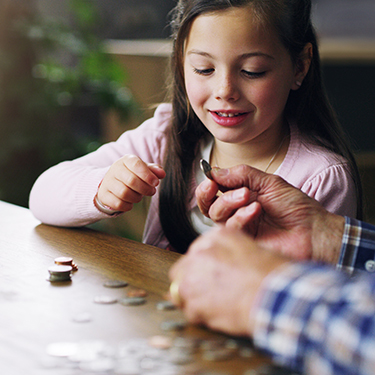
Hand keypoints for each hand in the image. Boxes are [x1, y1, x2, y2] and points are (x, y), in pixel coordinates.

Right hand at [97, 155, 165, 212]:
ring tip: (140, 196)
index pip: (136, 165)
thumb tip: (162, 173)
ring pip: (124, 193)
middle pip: (131, 181)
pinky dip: (128, 206)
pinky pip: (118, 203)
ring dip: (137, 198)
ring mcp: (107, 182)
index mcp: (126, 160)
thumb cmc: (132, 175)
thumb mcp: (144, 170)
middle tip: (152, 191)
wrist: (112, 183)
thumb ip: (154, 170)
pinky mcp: (103, 195)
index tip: (156, 183)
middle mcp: (115, 169)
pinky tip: (130, 203)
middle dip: (145, 189)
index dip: (147, 175)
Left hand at [169, 227, 288, 335]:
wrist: (276, 296)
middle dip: (191, 282)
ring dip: (195, 300)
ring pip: (181, 291)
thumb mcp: (252, 248)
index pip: (197, 252)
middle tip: (208, 293)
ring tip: (216, 306)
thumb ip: (229, 251)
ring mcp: (193, 275)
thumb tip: (221, 264)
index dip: (202, 268)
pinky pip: (189, 311)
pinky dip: (201, 317)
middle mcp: (200, 252)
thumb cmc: (272, 275)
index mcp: (216, 236)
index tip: (209, 277)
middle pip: (182, 270)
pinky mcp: (193, 299)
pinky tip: (219, 315)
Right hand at [196, 165, 343, 262]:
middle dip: (207, 194)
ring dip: (227, 202)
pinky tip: (255, 210)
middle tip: (214, 186)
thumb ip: (241, 175)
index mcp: (242, 197)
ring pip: (217, 216)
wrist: (314, 231)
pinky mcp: (244, 242)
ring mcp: (241, 228)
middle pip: (209, 206)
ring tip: (246, 195)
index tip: (210, 178)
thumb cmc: (295, 207)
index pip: (215, 191)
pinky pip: (231, 229)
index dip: (208, 184)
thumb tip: (214, 171)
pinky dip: (240, 216)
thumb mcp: (269, 182)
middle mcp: (237, 212)